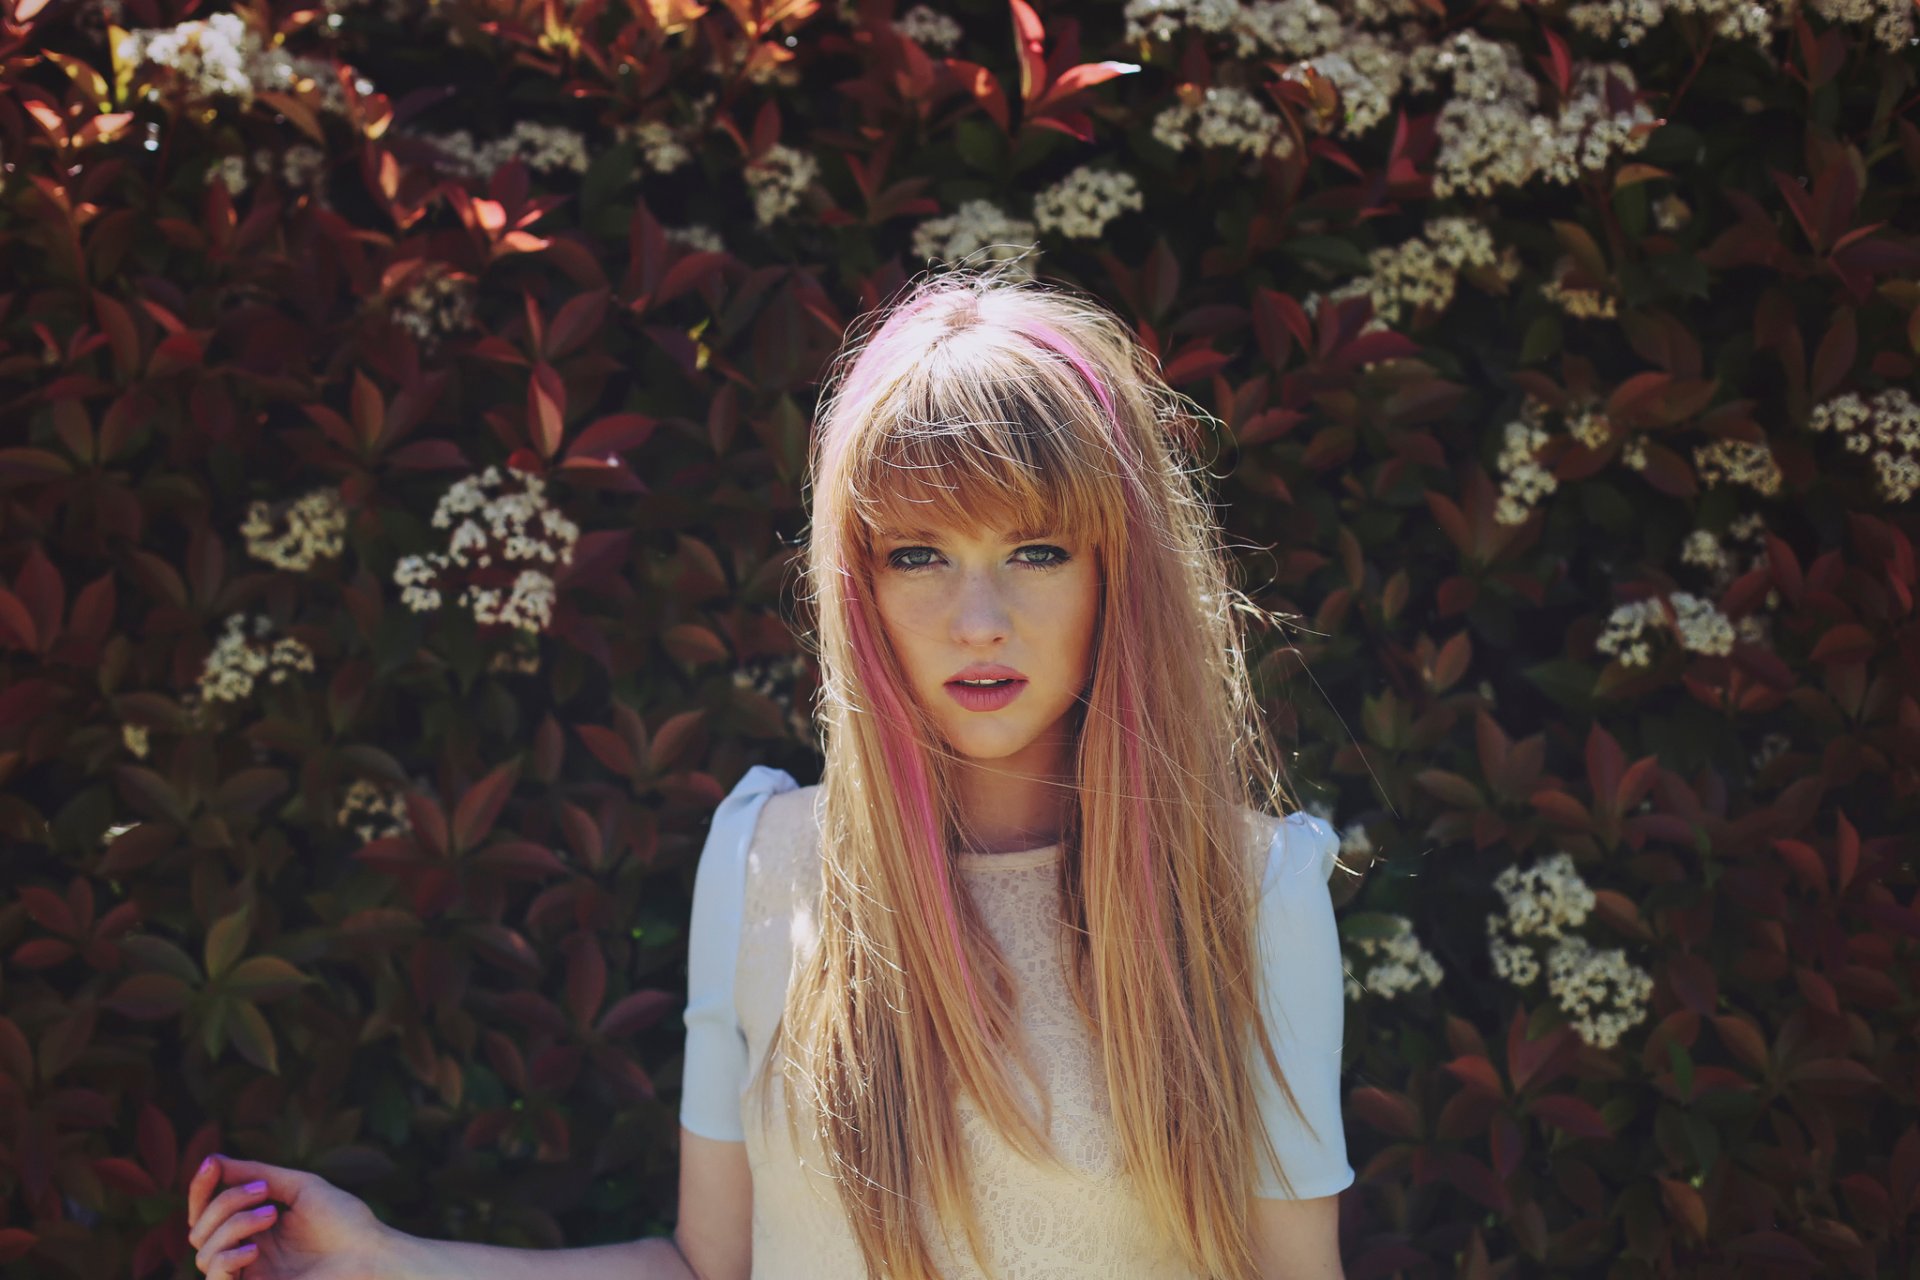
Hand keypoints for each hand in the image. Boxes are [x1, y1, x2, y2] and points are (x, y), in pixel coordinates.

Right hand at [186, 1154, 398, 1279]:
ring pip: (204, 1251)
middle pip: (199, 1229)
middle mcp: (247, 1252)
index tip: (211, 1163)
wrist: (371, 1254)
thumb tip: (214, 1160)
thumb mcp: (299, 1187)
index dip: (201, 1188)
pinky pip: (215, 1278)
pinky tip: (255, 1248)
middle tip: (264, 1191)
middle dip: (223, 1202)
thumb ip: (257, 1174)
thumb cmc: (345, 1221)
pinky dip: (227, 1257)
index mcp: (256, 1228)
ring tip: (272, 1213)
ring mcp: (249, 1274)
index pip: (209, 1211)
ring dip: (232, 1224)